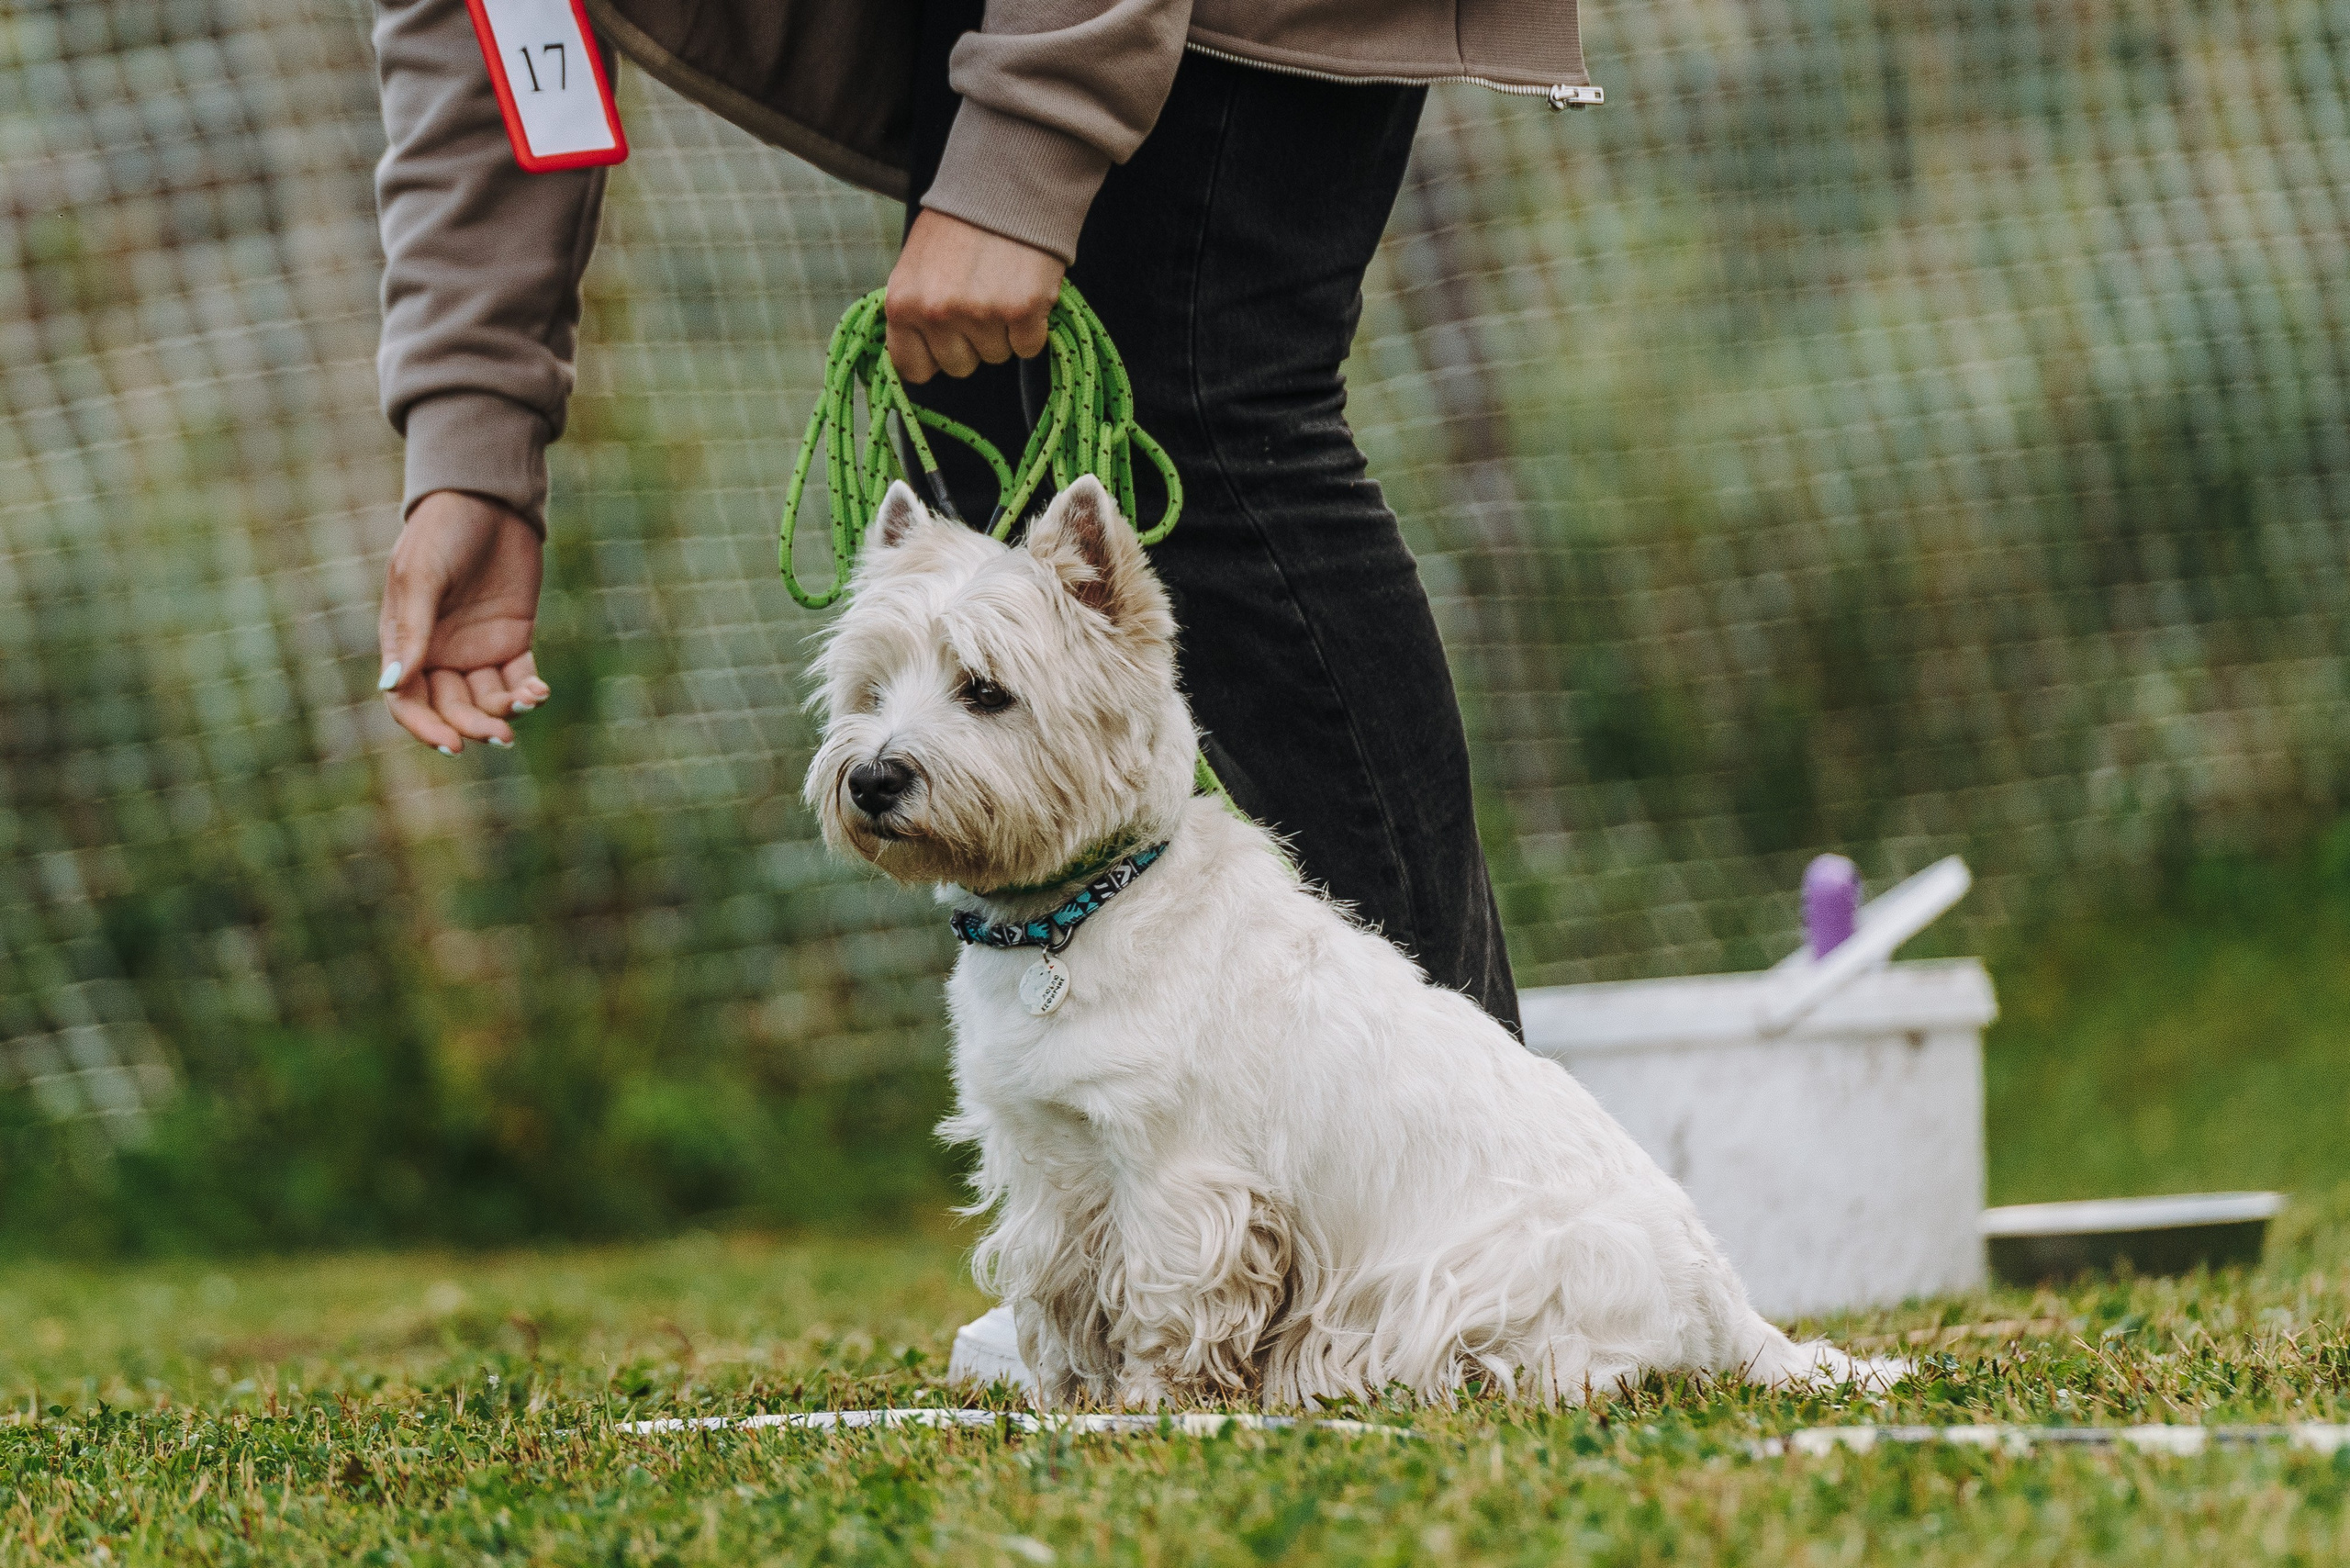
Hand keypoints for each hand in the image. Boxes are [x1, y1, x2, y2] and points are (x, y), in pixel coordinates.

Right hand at [376, 489, 550, 753]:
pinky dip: (528, 692)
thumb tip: (391, 685)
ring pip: (486, 701)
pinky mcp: (513, 640)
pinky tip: (538, 692)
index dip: (425, 728)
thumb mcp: (421, 578)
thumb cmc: (442, 532)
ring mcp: (476, 649)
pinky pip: (517, 679)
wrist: (489, 500)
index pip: (407, 701)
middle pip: (451, 709)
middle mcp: (439, 653)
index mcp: (404, 643)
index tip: (451, 745)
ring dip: (504, 713)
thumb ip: (411, 631)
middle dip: (473, 726)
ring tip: (526, 704)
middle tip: (499, 735)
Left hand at [885, 210, 1062, 382]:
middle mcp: (937, 313)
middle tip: (980, 298)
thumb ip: (913, 309)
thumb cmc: (959, 225)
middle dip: (972, 342)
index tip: (947, 341)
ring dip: (1003, 331)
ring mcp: (979, 313)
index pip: (913, 367)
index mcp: (903, 304)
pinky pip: (1028, 347)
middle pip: (959, 366)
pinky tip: (1024, 291)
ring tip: (1001, 286)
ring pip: (995, 357)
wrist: (1006, 186)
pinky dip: (1032, 327)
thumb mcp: (915, 265)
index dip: (934, 357)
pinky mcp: (1021, 311)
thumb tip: (920, 355)